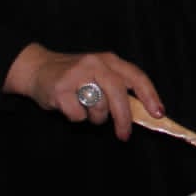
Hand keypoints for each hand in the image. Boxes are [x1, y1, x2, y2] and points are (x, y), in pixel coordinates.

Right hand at [4, 43, 161, 139]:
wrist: (37, 68)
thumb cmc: (74, 77)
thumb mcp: (99, 74)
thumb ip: (119, 88)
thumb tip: (144, 113)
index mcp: (109, 60)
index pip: (136, 76)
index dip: (150, 96)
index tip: (158, 114)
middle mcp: (95, 64)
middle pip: (118, 94)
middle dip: (124, 118)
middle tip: (124, 135)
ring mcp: (77, 75)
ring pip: (99, 107)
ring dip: (95, 117)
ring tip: (86, 109)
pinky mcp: (60, 89)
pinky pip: (78, 115)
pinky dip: (76, 117)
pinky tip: (69, 106)